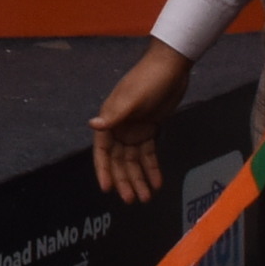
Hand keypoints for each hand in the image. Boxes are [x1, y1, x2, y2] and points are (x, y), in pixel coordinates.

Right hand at [88, 41, 188, 203]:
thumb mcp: (132, 98)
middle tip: (132, 199)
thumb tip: (93, 125)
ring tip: (146, 197)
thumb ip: (114, 115)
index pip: (103, 151)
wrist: (171, 66)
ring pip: (134, 160)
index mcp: (110, 119)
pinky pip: (149, 153)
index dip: (104, 170)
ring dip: (139, 178)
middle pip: (119, 160)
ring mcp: (135, 129)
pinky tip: (157, 182)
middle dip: (125, 180)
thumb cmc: (148, 79)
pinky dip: (152, 168)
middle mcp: (120, 127)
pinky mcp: (150, 128)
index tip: (107, 188)